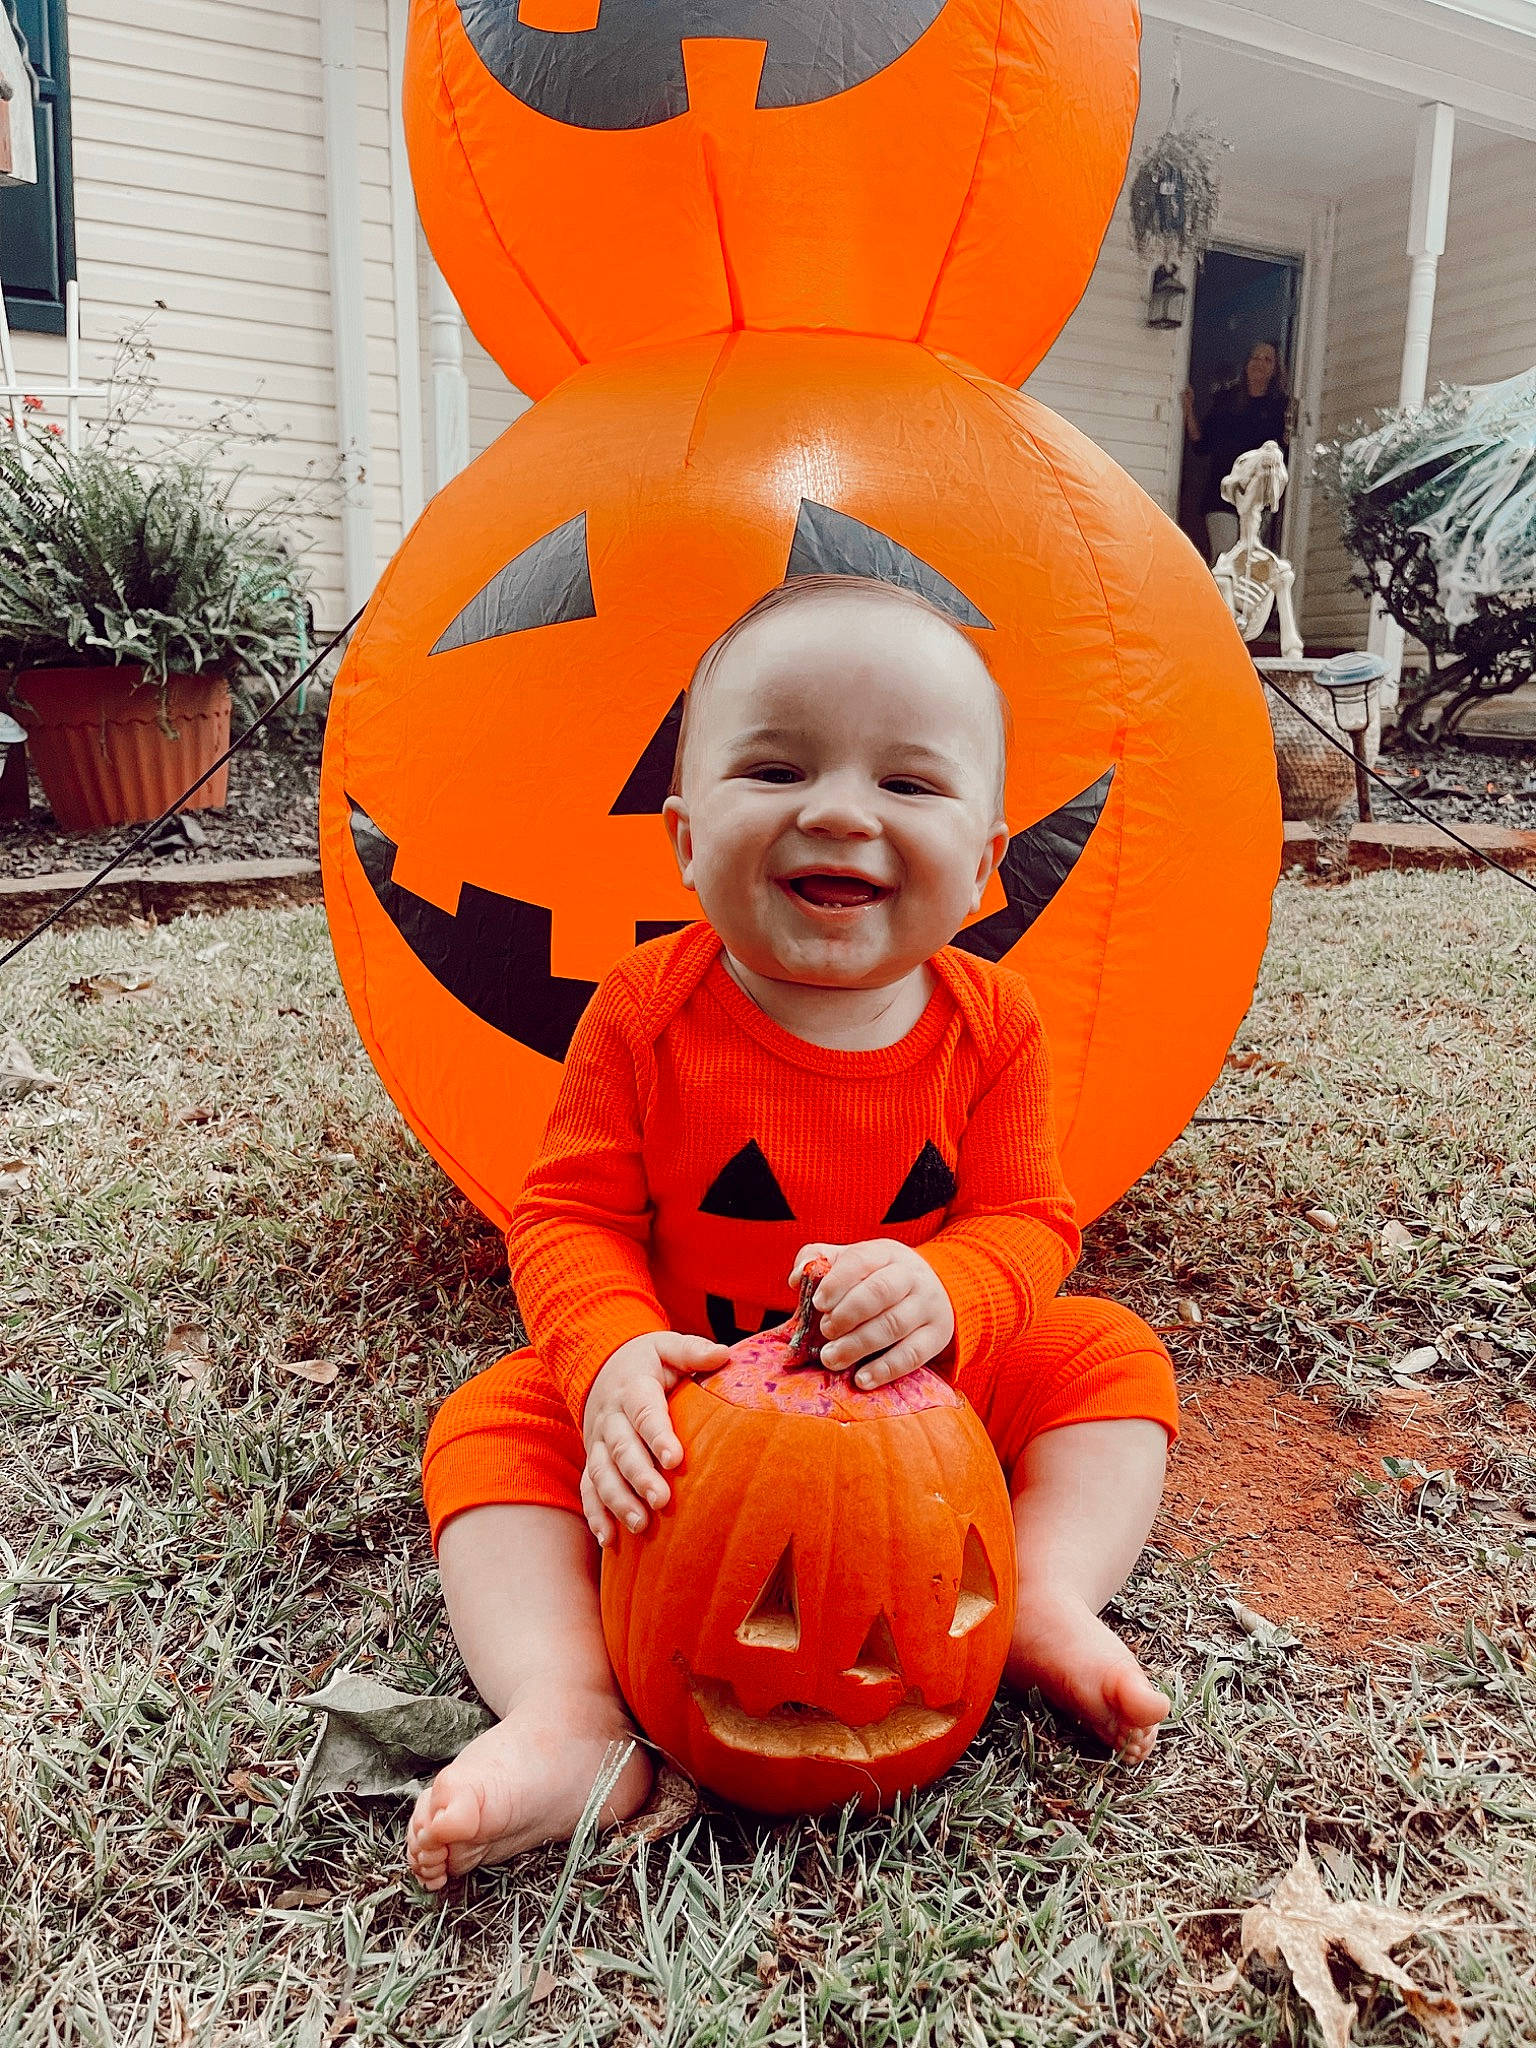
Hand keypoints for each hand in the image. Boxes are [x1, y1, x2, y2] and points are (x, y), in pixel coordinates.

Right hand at [581, 1331, 727, 1544]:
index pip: (644, 1412)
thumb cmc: (646, 1361)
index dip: (657, 1434)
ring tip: (639, 1524)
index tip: (675, 1457)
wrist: (601, 1364)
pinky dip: (595, 1514)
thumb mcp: (667, 1347)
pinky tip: (609, 1539)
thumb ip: (693, 1352)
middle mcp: (610, 1417)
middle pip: (622, 1449)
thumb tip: (724, 1354)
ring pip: (602, 1473)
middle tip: (660, 1500)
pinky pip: (588, 1489)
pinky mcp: (593, 1460)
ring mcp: (597, 1442)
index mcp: (632, 1388)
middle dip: (639, 1476)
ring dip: (618, 1500)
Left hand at [789, 1240, 955, 1388]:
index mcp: (886, 1253)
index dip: (838, 1281)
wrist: (932, 1288)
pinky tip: (861, 1379)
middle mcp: (911, 1276)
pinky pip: (913, 1355)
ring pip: (894, 1325)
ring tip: (831, 1358)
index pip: (861, 1260)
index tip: (818, 1303)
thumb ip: (819, 1262)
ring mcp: (928, 1305)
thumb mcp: (852, 1261)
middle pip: (880, 1292)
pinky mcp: (936, 1335)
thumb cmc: (876, 1278)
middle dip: (847, 1314)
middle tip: (825, 1331)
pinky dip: (885, 1369)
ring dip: (859, 1344)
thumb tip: (796, 1279)